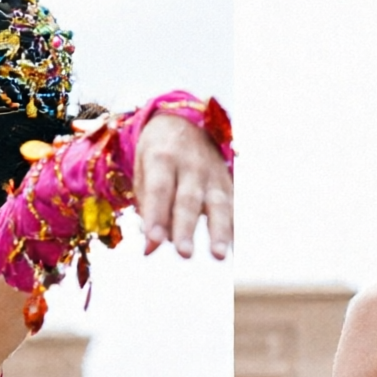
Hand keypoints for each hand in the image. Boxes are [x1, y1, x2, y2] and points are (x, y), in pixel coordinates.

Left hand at [134, 116, 233, 261]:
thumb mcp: (142, 170)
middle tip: (184, 254)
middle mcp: (191, 164)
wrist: (185, 120)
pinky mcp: (227, 183)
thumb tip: (151, 247)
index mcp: (163, 157)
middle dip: (186, 228)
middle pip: (188, 200)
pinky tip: (234, 250)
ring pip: (217, 204)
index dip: (156, 216)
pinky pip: (232, 207)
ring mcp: (212, 174)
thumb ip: (146, 208)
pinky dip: (234, 228)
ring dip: (218, 231)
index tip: (153, 242)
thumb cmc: (157, 154)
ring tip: (217, 255)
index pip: (159, 190)